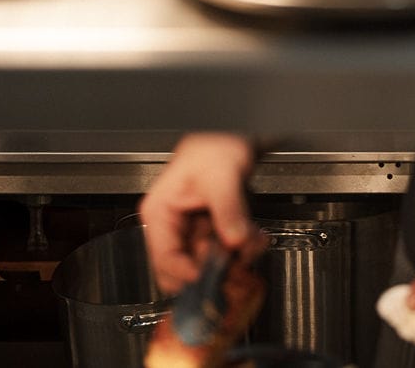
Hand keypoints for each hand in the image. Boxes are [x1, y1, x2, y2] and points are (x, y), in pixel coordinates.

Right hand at [140, 133, 257, 293]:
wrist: (232, 136)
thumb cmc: (214, 147)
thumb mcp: (221, 176)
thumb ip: (228, 209)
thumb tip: (235, 239)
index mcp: (159, 213)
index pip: (164, 258)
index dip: (186, 273)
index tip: (208, 277)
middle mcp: (172, 226)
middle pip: (188, 266)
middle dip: (217, 266)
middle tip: (238, 259)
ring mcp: (192, 230)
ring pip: (210, 262)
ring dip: (235, 257)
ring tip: (252, 241)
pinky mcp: (210, 231)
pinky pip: (225, 252)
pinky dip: (243, 248)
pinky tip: (254, 236)